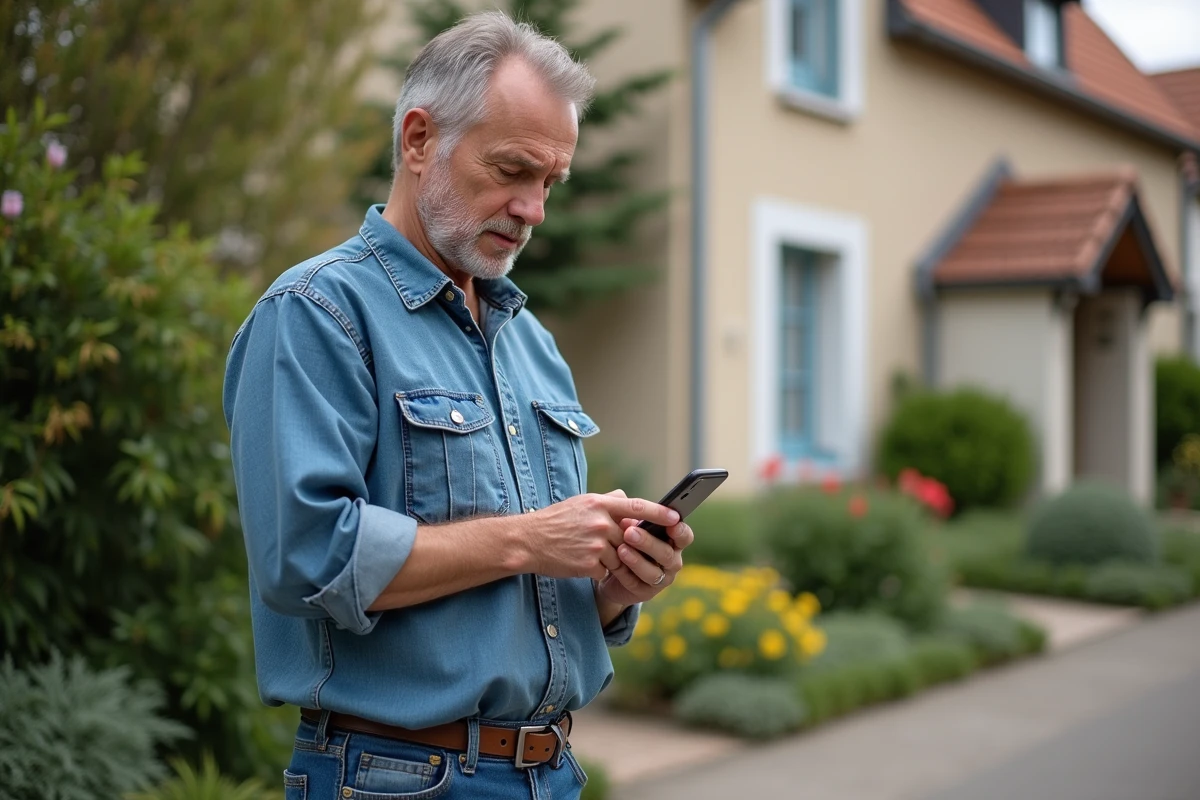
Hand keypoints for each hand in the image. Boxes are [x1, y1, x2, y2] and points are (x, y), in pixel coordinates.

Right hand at [523, 491, 679, 582]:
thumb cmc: (555, 521)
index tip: (676, 517)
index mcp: (599, 504)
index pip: (637, 507)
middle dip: (629, 545)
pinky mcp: (588, 564)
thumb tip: (626, 497)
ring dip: (613, 560)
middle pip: (630, 538)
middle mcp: (600, 523)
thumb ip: (606, 501)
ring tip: (593, 555)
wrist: (527, 541)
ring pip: (620, 557)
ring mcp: (595, 545)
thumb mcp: (581, 502)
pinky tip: (582, 564)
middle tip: (621, 548)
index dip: (659, 513)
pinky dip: (599, 571)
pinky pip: (606, 571)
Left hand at [596, 513, 693, 607]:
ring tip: (621, 549)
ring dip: (637, 560)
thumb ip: (633, 523)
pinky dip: (625, 573)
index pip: (685, 536)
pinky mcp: (645, 593)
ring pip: (653, 572)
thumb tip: (627, 519)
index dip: (679, 531)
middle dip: (648, 543)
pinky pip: (636, 584)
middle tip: (630, 532)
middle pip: (666, 554)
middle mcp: (672, 562)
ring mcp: (661, 579)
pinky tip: (614, 563)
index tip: (670, 523)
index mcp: (673, 542)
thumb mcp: (631, 529)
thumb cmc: (628, 543)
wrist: (613, 571)